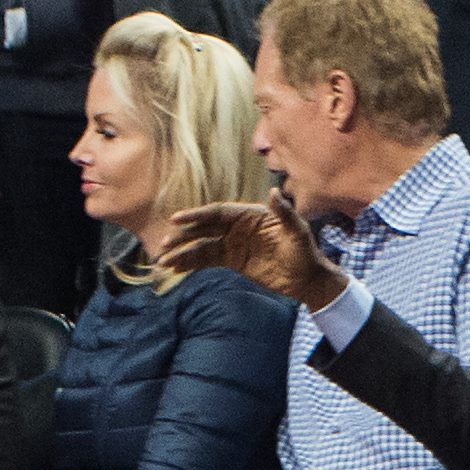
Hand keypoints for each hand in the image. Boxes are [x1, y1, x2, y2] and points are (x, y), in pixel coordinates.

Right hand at [165, 194, 346, 312]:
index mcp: (250, 215)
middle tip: (164, 243)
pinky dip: (191, 263)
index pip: (217, 212)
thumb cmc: (304, 251)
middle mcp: (237, 227)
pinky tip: (175, 269)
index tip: (176, 219)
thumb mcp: (297, 232)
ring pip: (201, 246)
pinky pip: (207, 260)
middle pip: (204, 228)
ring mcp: (233, 244)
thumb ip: (284, 213)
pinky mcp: (232, 261)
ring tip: (163, 261)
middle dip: (183, 236)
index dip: (196, 215)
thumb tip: (274, 191)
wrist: (306, 278)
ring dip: (182, 252)